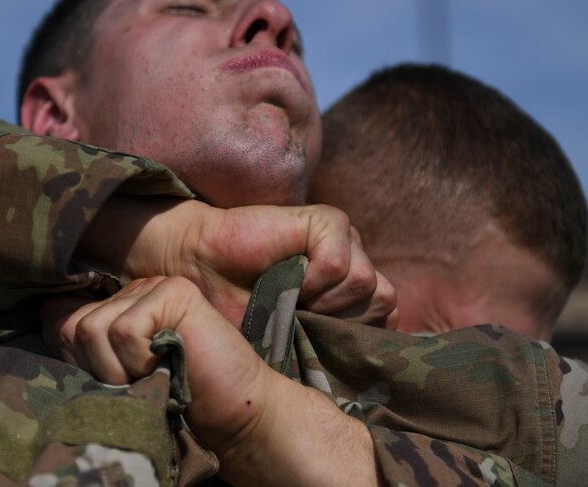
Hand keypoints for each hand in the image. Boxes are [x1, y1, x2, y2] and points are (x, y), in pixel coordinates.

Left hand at [44, 276, 381, 485]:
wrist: (233, 416)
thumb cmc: (175, 403)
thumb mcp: (117, 380)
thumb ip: (84, 351)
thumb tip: (47, 313)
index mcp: (119, 307)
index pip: (61, 320)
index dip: (76, 362)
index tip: (115, 383)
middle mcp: (133, 291)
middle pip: (73, 329)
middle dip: (98, 372)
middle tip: (140, 383)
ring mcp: (155, 288)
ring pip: (93, 329)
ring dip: (119, 371)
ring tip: (154, 375)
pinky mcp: (174, 293)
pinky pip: (124, 330)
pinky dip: (140, 360)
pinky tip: (169, 363)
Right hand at [77, 196, 396, 327]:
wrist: (200, 272)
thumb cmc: (239, 308)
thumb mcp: (289, 339)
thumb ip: (330, 343)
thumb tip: (368, 366)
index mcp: (348, 290)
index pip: (386, 316)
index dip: (354, 335)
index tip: (313, 335)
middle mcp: (352, 261)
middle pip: (383, 301)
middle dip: (341, 319)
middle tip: (300, 315)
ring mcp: (343, 239)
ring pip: (367, 283)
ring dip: (325, 300)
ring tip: (292, 296)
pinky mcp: (326, 222)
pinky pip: (340, 262)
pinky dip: (314, 280)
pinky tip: (289, 278)